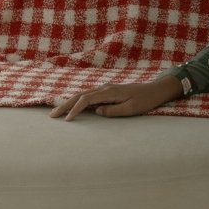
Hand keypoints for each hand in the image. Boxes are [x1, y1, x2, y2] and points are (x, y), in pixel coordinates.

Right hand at [50, 75, 181, 120]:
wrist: (156, 90)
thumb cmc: (145, 101)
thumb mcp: (131, 109)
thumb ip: (113, 111)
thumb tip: (97, 112)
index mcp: (110, 92)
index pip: (86, 100)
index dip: (75, 109)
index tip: (67, 120)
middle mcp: (105, 88)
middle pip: (80, 95)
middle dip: (65, 105)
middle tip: (52, 115)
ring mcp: (106, 89)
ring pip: (83, 94)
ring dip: (70, 102)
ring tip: (58, 111)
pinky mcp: (108, 92)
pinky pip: (89, 96)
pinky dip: (78, 100)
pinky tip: (72, 106)